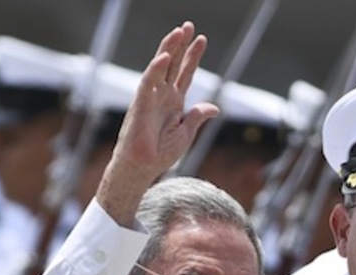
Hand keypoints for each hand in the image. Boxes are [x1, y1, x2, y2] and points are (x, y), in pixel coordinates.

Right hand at [96, 21, 218, 225]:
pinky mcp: (141, 104)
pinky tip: (165, 56)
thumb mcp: (186, 132)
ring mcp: (151, 98)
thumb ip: (198, 116)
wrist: (144, 167)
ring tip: (179, 31)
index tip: (202, 39)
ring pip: (160, 67)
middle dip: (181, 45)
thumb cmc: (161, 153)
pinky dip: (156, 69)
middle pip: (173, 64)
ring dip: (169, 49)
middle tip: (188, 26)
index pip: (185, 73)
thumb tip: (215, 107)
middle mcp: (162, 95)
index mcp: (174, 102)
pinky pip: (148, 83)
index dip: (193, 57)